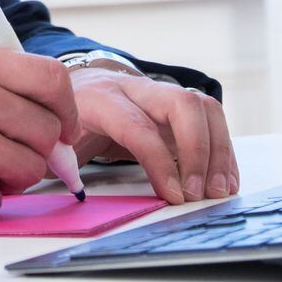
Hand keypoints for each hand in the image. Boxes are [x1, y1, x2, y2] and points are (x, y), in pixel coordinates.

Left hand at [67, 70, 238, 204]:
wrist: (76, 85)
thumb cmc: (66, 120)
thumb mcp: (55, 139)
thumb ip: (62, 162)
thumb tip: (76, 194)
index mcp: (100, 98)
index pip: (139, 126)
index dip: (161, 162)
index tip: (175, 196)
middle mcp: (136, 89)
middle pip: (182, 104)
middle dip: (199, 151)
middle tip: (200, 193)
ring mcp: (161, 94)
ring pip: (203, 106)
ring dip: (219, 150)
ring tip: (219, 190)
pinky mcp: (178, 106)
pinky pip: (211, 119)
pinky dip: (223, 150)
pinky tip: (225, 178)